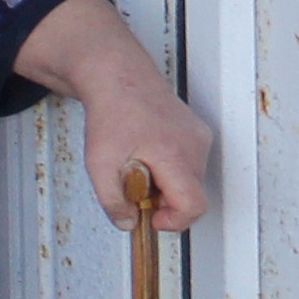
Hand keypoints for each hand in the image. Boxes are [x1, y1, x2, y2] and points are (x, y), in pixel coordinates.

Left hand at [13, 0, 214, 228]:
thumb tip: (127, 222)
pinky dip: (172, 168)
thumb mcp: (99, 164)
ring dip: (168, 184)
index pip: (193, 204)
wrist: (117, 75)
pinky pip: (192, 162)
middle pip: (192, 194)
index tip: (154, 218)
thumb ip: (113, 201)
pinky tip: (150, 154)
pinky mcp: (198, 130)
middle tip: (136, 187)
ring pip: (193, 179)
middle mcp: (194, 144)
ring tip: (141, 166)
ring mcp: (199, 135)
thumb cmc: (110, 113)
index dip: (175, 221)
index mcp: (173, 154)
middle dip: (166, 200)